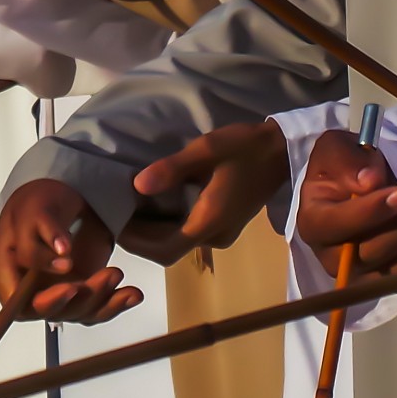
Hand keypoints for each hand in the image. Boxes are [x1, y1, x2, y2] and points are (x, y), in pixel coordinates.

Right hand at [0, 178, 143, 323]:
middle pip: (52, 311)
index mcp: (8, 268)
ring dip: (102, 298)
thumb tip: (61, 252)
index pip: (19, 303)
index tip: (70, 288)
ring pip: (78, 311)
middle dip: (80, 300)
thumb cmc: (39, 203)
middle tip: (105, 277)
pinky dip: (117, 302)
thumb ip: (45, 231)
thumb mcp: (36, 209)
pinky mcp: (81, 291)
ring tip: (116, 273)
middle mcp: (30, 287)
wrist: (61, 199)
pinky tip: (133, 294)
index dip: (44, 302)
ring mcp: (56, 292)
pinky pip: (97, 306)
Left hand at [122, 120, 291, 263]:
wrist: (282, 150)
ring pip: (178, 243)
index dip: (137, 243)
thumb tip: (137, 185)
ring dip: (153, 232)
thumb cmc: (244, 148)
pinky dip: (168, 225)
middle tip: (116, 214)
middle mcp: (215, 235)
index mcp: (210, 221)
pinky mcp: (224, 224)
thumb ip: (172, 169)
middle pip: (169, 250)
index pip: (165, 249)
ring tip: (130, 208)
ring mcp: (222, 233)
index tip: (115, 225)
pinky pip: (190, 233)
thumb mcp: (206, 149)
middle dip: (140, 238)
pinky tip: (156, 204)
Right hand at [294, 128, 396, 281]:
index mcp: (313, 224)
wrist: (358, 182)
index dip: (370, 212)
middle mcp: (335, 259)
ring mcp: (367, 275)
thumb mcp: (336, 147)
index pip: (337, 226)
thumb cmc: (343, 165)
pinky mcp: (396, 278)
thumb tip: (369, 183)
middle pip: (377, 251)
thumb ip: (345, 160)